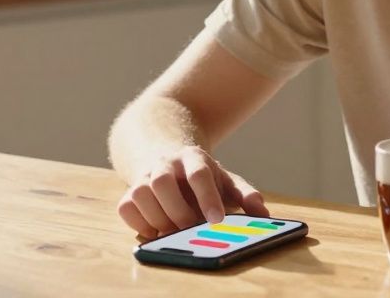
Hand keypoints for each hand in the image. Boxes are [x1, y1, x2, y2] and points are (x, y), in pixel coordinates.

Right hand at [116, 145, 268, 239]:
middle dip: (178, 211)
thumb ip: (245, 195)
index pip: (199, 174)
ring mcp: (144, 176)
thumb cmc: (202, 178)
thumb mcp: (226, 181)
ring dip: (158, 218)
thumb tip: (263, 214)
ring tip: (175, 231)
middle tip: (191, 230)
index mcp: (193, 157)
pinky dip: (140, 223)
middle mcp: (166, 163)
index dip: (207, 198)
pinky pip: (126, 206)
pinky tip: (157, 230)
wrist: (169, 161)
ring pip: (140, 193)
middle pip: (163, 182)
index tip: (217, 221)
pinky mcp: (129, 191)